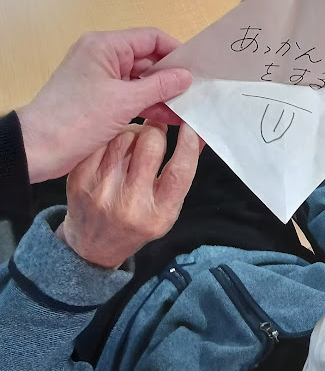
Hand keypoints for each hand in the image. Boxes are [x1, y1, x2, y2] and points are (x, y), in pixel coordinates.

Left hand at [17, 29, 191, 183]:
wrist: (37, 148)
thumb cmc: (75, 119)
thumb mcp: (125, 101)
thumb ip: (160, 86)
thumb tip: (186, 76)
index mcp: (105, 46)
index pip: (150, 38)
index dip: (176, 51)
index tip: (197, 68)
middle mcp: (103, 57)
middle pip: (147, 59)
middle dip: (172, 76)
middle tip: (198, 91)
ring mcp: (101, 79)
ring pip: (141, 80)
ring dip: (162, 94)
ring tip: (189, 108)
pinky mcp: (100, 99)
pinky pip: (131, 96)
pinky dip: (149, 105)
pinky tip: (171, 118)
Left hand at [57, 121, 200, 268]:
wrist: (94, 246)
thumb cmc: (138, 220)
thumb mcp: (168, 206)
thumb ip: (183, 171)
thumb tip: (199, 131)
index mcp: (160, 214)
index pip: (179, 171)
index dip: (188, 142)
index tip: (189, 124)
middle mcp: (130, 205)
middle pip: (151, 145)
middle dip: (156, 130)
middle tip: (156, 129)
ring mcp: (102, 192)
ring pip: (125, 136)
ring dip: (133, 132)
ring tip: (133, 142)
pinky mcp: (79, 180)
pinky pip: (102, 140)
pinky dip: (111, 137)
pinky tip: (113, 147)